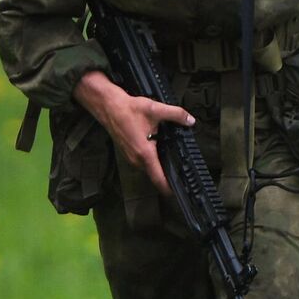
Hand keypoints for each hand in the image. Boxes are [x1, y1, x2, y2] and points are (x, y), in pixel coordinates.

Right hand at [75, 70, 193, 197]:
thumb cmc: (128, 110)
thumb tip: (190, 120)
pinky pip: (143, 164)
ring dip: (159, 168)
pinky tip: (159, 152)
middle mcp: (137, 160)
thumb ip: (176, 115)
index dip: (169, 188)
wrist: (109, 107)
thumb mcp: (155, 110)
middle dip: (168, 177)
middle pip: (155, 176)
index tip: (179, 192)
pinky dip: (152, 162)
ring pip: (148, 170)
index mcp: (145, 153)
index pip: (158, 179)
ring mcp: (131, 158)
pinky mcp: (128, 154)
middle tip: (182, 175)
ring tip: (172, 163)